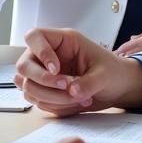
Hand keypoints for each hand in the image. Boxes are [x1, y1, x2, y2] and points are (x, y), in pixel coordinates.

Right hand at [15, 27, 141, 115]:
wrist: (117, 88)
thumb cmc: (113, 72)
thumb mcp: (105, 75)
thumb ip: (88, 82)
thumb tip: (71, 91)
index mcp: (62, 41)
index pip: (34, 36)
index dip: (40, 52)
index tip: (57, 69)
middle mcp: (48, 56)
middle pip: (24, 65)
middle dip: (43, 81)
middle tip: (66, 87)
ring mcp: (44, 74)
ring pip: (28, 86)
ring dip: (50, 97)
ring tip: (77, 99)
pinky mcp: (45, 91)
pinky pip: (36, 101)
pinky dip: (52, 106)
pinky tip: (74, 104)